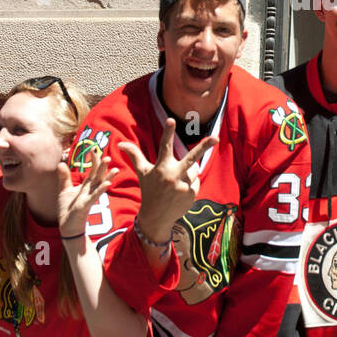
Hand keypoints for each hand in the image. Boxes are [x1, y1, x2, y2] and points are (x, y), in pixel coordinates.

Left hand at [56, 148, 115, 237]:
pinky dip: (101, 189)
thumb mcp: (64, 190)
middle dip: (103, 167)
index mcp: (86, 186)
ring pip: (100, 185)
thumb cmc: (68, 209)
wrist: (67, 226)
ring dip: (108, 177)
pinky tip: (108, 183)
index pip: (93, 171)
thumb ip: (64, 177)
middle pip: (99, 176)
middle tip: (108, 156)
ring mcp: (90, 197)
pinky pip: (95, 196)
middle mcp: (90, 190)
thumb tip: (61, 163)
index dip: (94, 161)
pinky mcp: (86, 205)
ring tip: (115, 169)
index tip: (94, 149)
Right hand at [120, 120, 217, 242]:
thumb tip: (120, 143)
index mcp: (161, 167)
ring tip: (176, 183)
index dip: (168, 132)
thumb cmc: (149, 190)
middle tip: (216, 138)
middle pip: (192, 158)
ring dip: (188, 173)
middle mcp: (173, 175)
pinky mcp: (191, 194)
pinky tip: (180, 193)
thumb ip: (134, 155)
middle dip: (204, 146)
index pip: (165, 146)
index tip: (170, 120)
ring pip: (194, 170)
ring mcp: (184, 186)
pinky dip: (190, 185)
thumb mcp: (142, 172)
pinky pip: (196, 182)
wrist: (156, 217)